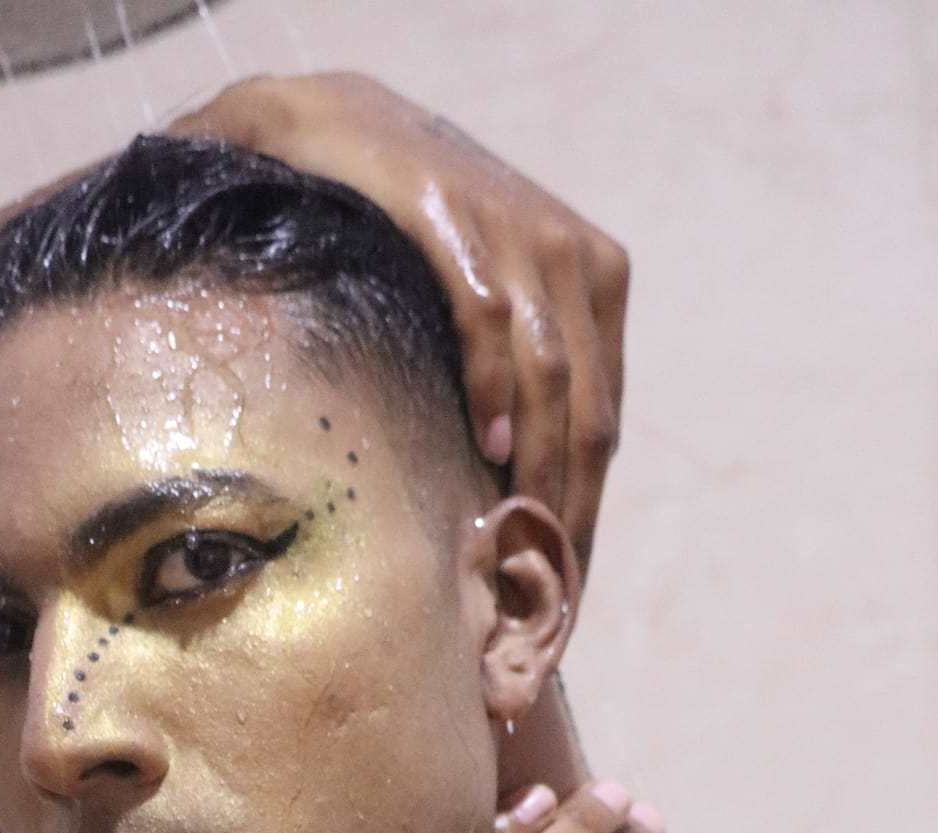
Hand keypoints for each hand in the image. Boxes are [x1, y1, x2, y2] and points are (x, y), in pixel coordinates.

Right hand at [175, 73, 629, 571]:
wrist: (334, 130)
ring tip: (519, 548)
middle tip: (540, 597)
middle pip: (590, 417)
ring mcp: (523, 235)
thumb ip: (517, 382)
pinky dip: (494, 393)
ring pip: (552, 383)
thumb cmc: (407, 235)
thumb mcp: (484, 304)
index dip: (586, 515)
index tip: (563, 592)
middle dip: (567, 515)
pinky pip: (493, 324)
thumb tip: (512, 502)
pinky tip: (488, 453)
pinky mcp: (460, 223)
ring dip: (538, 475)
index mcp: (598, 285)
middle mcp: (577, 259)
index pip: (603, 426)